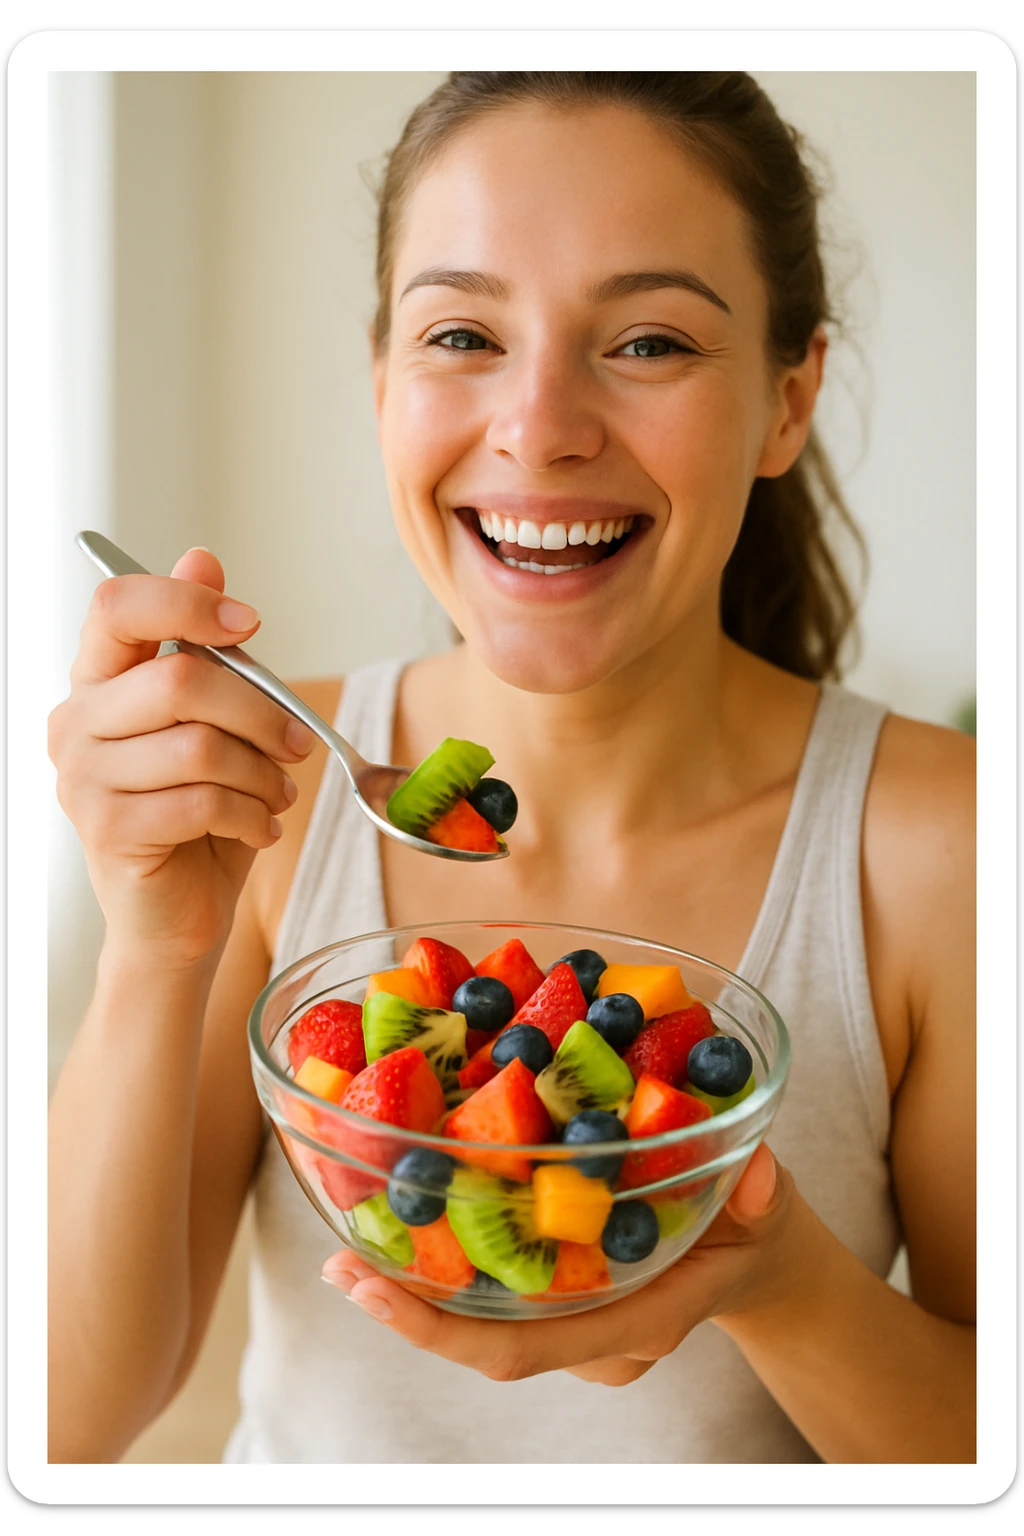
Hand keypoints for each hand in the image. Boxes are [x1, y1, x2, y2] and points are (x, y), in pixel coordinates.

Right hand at [48, 548, 316, 968]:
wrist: (177, 916)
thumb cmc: (200, 815)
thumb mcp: (214, 722)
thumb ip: (204, 648)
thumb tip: (201, 557)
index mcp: (97, 680)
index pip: (116, 605)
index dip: (187, 603)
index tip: (249, 626)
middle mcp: (75, 722)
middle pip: (179, 680)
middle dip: (261, 710)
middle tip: (297, 744)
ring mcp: (83, 779)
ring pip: (198, 746)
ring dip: (262, 773)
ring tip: (278, 795)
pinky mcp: (107, 830)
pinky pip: (201, 802)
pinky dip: (251, 814)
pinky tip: (262, 827)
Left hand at [322, 1145, 799, 1386]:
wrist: (755, 1259)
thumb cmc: (755, 1231)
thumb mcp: (769, 1208)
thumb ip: (763, 1195)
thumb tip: (757, 1173)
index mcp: (633, 1322)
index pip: (524, 1349)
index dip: (442, 1332)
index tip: (372, 1295)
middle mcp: (590, 1333)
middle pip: (482, 1338)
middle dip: (405, 1307)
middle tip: (339, 1261)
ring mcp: (574, 1321)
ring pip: (482, 1315)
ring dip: (415, 1280)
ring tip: (350, 1235)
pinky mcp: (563, 1293)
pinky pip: (496, 1288)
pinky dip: (446, 1256)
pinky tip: (404, 1213)